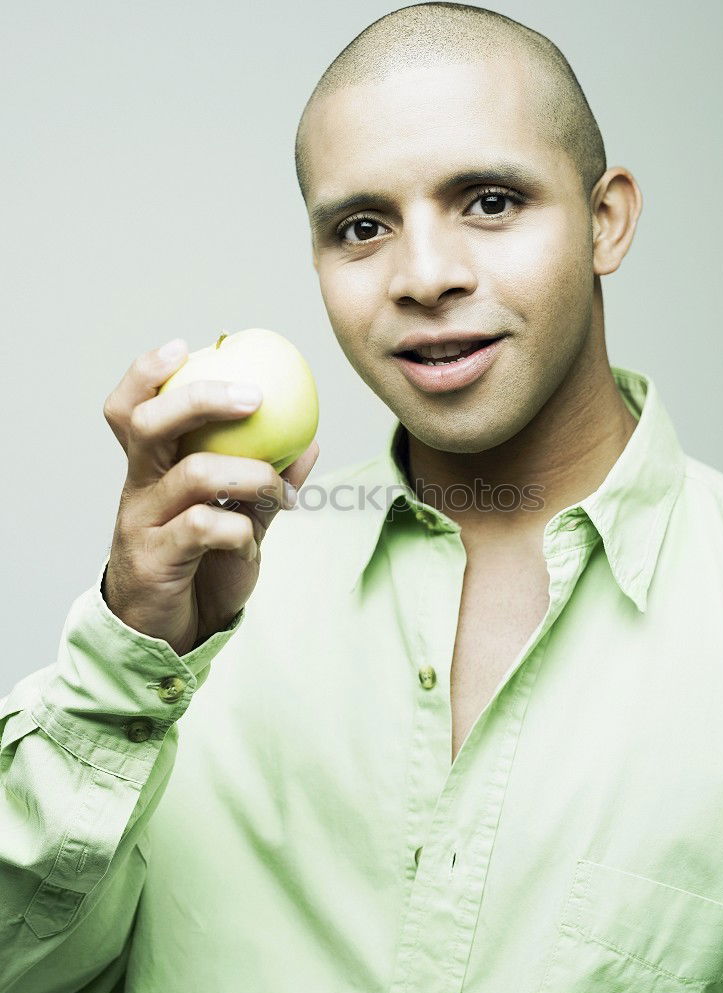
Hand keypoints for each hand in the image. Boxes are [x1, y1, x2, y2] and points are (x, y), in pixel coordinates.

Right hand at [101, 339, 318, 655]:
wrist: (169, 636)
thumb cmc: (199, 570)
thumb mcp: (237, 519)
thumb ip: (265, 482)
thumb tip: (311, 439)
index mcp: (149, 470)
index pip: (130, 408)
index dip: (147, 371)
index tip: (186, 345)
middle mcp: (137, 489)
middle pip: (149, 423)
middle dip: (203, 399)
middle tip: (254, 398)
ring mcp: (141, 525)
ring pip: (193, 474)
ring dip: (251, 475)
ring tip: (276, 492)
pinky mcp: (155, 561)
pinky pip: (207, 528)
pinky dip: (241, 530)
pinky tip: (251, 544)